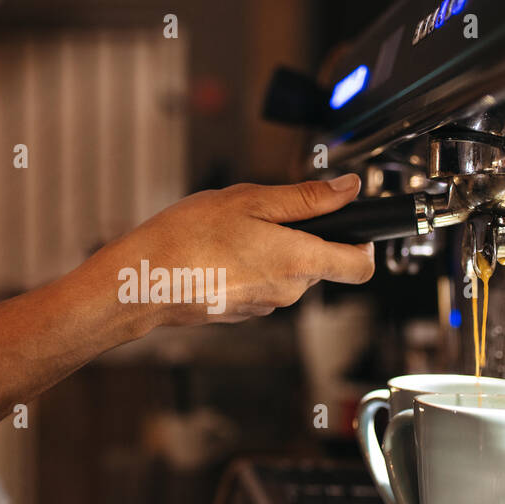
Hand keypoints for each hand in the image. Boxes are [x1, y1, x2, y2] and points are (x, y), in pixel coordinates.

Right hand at [92, 173, 374, 327]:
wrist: (141, 281)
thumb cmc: (188, 238)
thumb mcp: (250, 200)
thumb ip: (306, 198)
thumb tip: (348, 190)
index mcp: (299, 262)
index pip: (361, 266)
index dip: (364, 243)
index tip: (351, 224)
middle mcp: (288, 292)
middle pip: (320, 264)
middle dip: (302, 237)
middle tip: (264, 214)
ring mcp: (264, 306)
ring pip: (287, 273)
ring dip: (272, 250)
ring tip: (232, 232)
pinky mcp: (242, 312)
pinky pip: (260, 284)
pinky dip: (249, 267)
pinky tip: (218, 252)